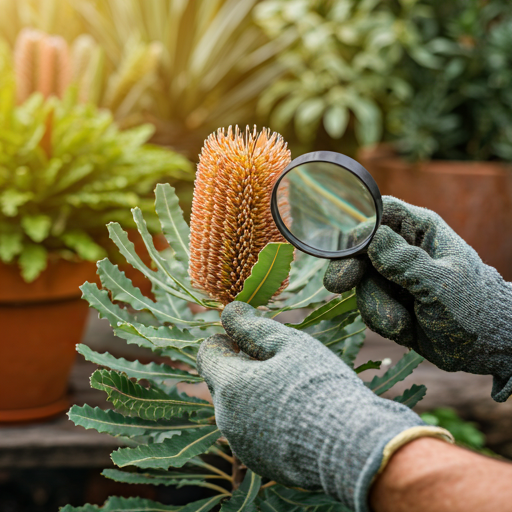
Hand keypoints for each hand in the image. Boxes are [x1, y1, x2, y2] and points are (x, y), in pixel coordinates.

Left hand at [197, 302, 450, 511]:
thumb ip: (253, 326)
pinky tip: (297, 415)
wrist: (351, 447)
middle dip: (243, 366)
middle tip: (279, 359)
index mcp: (229, 385)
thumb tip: (229, 311)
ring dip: (254, 392)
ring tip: (293, 388)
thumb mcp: (289, 344)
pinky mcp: (260, 463)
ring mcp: (242, 445)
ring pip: (238, 407)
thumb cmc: (320, 386)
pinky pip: (254, 431)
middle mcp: (226, 418)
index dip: (225, 340)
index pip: (207, 355)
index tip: (248, 336)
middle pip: (223, 381)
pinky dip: (266, 419)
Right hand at [323, 196, 511, 401]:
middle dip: (349, 269)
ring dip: (377, 306)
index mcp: (421, 231)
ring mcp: (394, 276)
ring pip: (362, 283)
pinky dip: (382, 320)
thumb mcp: (440, 284)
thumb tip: (371, 238)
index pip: (383, 213)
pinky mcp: (389, 300)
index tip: (345, 250)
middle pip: (360, 248)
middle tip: (336, 285)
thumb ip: (405, 262)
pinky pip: (368, 305)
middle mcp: (403, 249)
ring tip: (403, 323)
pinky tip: (405, 329)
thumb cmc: (474, 308)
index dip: (360, 227)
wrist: (485, 347)